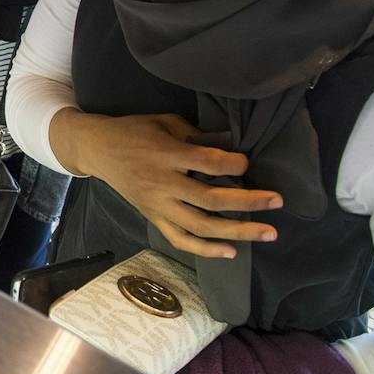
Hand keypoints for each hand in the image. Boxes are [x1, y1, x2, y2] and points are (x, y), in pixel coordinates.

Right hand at [50, 110, 283, 259]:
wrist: (96, 149)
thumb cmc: (133, 130)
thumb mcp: (163, 121)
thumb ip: (194, 136)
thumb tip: (227, 151)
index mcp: (165, 154)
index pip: (207, 163)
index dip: (234, 164)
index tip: (247, 163)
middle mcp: (163, 183)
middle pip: (210, 199)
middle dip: (249, 201)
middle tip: (277, 201)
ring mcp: (157, 205)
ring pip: (201, 226)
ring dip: (238, 231)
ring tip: (268, 232)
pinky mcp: (152, 218)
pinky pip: (181, 239)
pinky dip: (207, 250)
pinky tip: (232, 251)